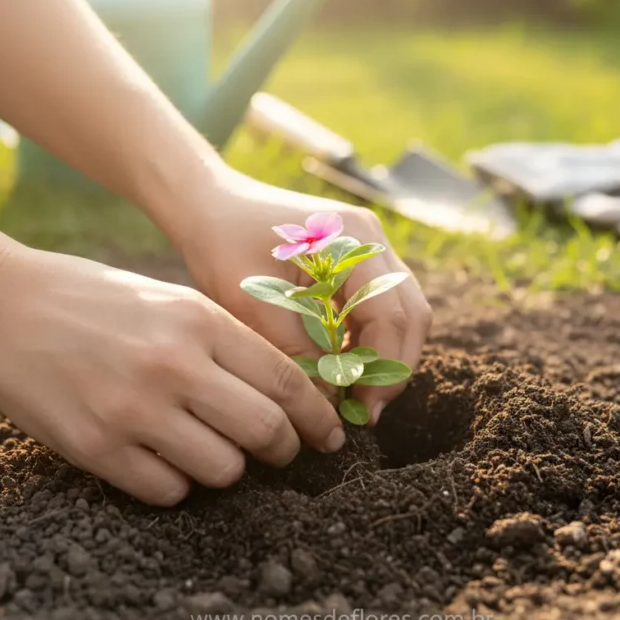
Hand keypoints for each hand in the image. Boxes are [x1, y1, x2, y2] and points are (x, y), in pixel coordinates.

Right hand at [0, 247, 344, 505]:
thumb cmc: (94, 300)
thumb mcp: (171, 299)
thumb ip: (227, 341)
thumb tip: (287, 394)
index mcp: (198, 320)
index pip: (285, 380)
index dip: (316, 416)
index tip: (329, 434)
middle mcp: (173, 365)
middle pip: (265, 430)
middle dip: (285, 450)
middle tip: (281, 453)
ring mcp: (133, 409)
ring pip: (223, 470)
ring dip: (228, 468)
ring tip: (211, 451)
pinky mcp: (95, 447)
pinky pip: (167, 490)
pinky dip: (176, 484)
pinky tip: (162, 460)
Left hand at [173, 173, 432, 425]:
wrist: (207, 207)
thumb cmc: (222, 249)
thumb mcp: (256, 307)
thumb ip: (300, 355)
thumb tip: (333, 407)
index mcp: (350, 241)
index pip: (393, 316)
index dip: (383, 370)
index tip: (361, 412)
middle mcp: (370, 238)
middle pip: (412, 314)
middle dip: (392, 368)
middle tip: (364, 411)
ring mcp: (368, 245)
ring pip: (403, 312)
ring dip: (384, 355)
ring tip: (353, 394)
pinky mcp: (358, 257)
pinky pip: (383, 304)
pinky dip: (370, 339)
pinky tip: (343, 364)